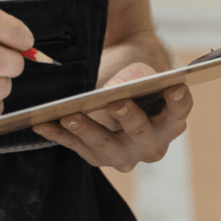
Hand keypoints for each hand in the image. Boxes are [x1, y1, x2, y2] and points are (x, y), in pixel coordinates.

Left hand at [31, 62, 191, 171]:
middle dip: (128, 118)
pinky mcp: (97, 155)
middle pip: (141, 133)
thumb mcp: (139, 65)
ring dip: (86, 131)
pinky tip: (41, 123)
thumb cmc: (135, 69)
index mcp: (172, 119)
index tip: (175, 87)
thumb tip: (112, 93)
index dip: (178, 102)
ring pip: (106, 146)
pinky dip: (58, 134)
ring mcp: (124, 154)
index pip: (179, 111)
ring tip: (69, 115)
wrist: (118, 75)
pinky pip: (76, 147)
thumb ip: (134, 77)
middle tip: (115, 103)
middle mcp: (151, 143)